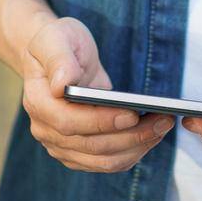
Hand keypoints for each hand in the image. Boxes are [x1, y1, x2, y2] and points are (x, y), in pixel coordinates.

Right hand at [20, 17, 173, 172]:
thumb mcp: (56, 38)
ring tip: (162, 127)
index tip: (132, 113)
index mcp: (38, 103)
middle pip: (92, 146)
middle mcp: (46, 131)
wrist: (58, 56)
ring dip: (136, 147)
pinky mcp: (78, 152)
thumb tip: (60, 84)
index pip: (68, 122)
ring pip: (103, 160)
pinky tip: (151, 136)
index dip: (100, 122)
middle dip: (131, 136)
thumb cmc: (57, 42)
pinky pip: (107, 162)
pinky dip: (132, 153)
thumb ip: (58, 59)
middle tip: (163, 120)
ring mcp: (61, 146)